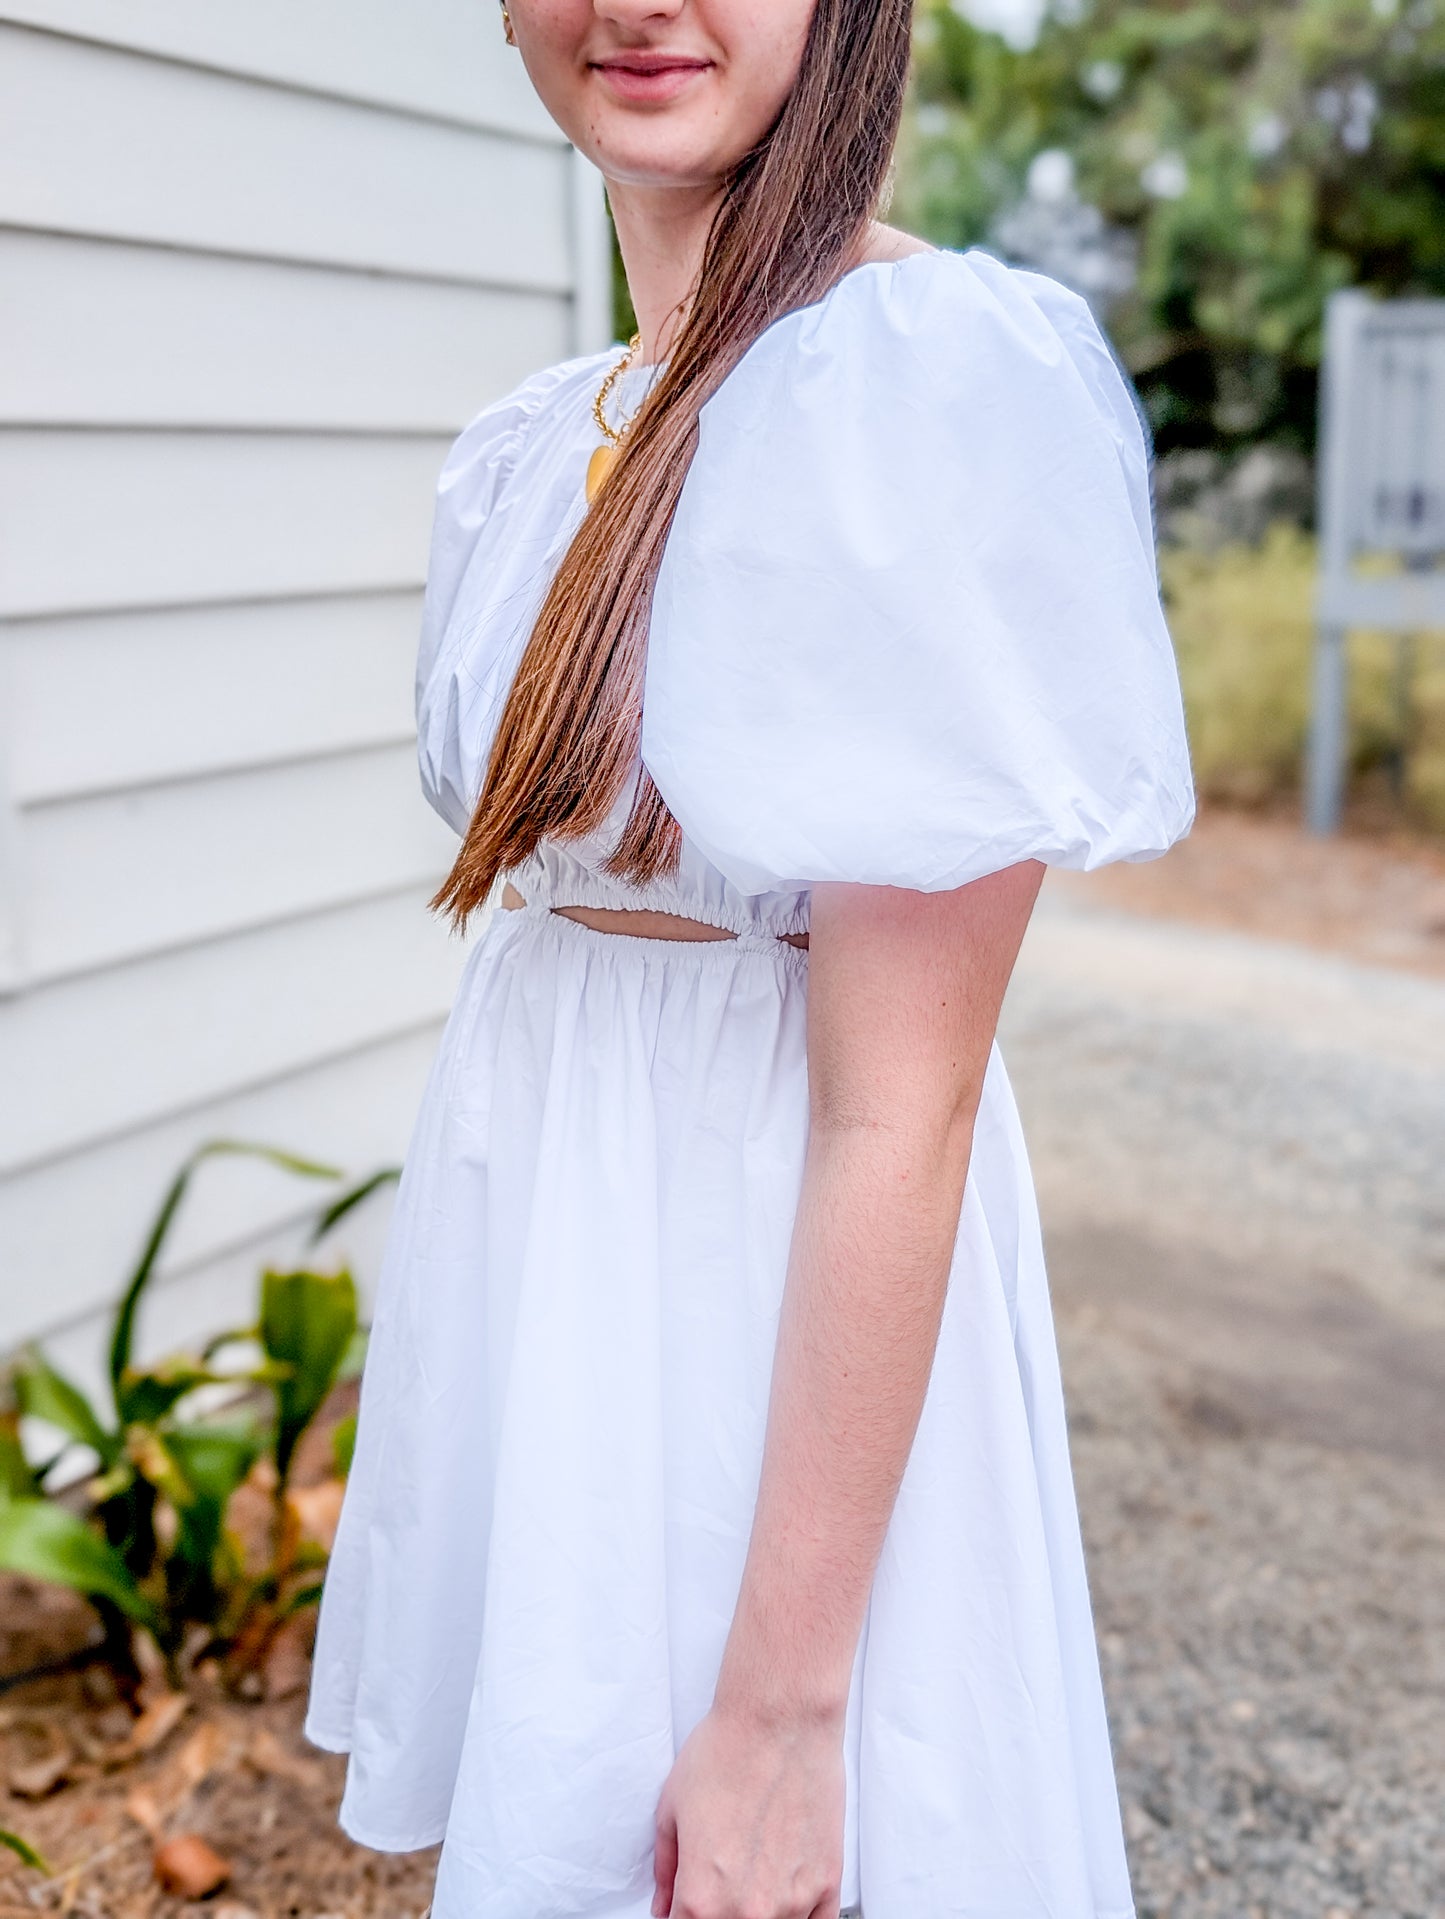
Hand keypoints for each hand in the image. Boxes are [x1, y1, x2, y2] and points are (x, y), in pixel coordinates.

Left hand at [651, 1704, 844, 1918]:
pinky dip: (799, 1914)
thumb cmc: (727, 1751)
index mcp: (701, 1899)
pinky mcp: (827, 1883)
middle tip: (722, 1876)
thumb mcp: (671, 1810)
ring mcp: (792, 1903)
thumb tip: (665, 1904)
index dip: (683, 1917)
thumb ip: (666, 1870)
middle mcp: (747, 1912)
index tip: (688, 1905)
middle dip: (718, 1911)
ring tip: (756, 1868)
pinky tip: (787, 1889)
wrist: (780, 1719)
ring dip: (759, 1910)